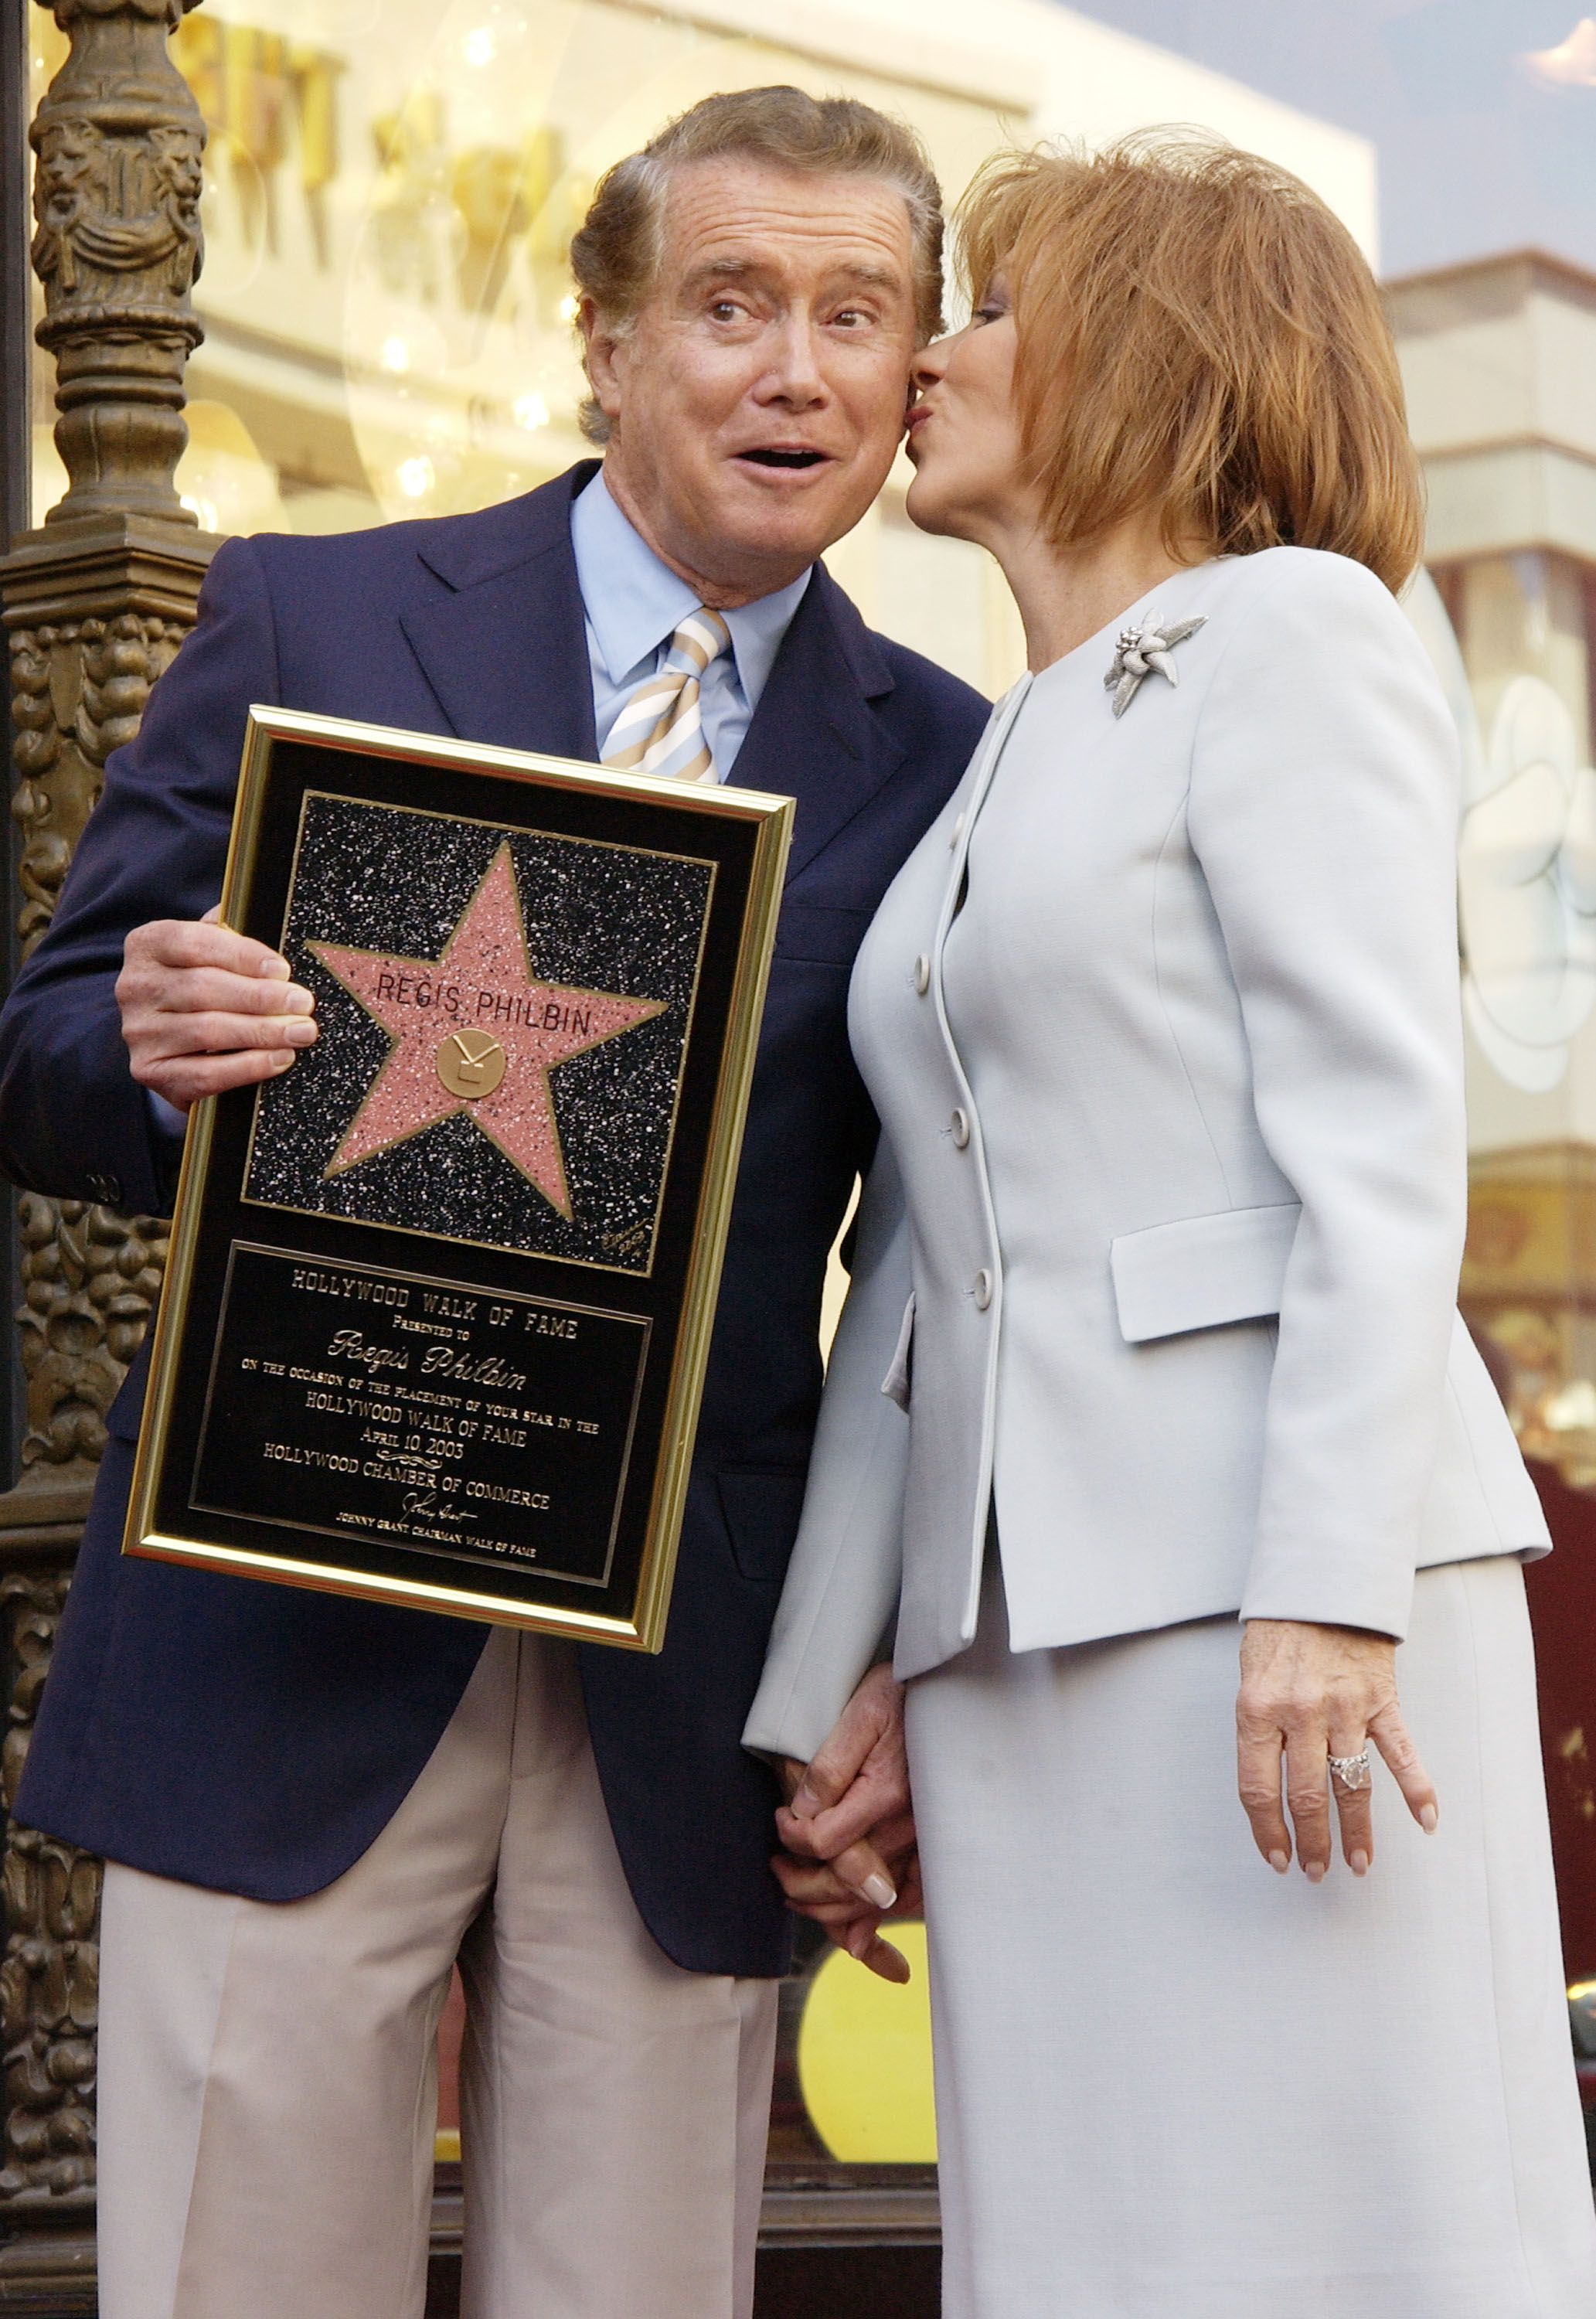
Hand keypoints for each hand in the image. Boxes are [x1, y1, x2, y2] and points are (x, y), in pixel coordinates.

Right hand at [117, 906, 317, 1109]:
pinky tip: (280, 1058)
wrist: (177, 1045)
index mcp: (148, 945)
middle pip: (203, 988)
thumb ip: (231, 935)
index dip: (242, 956)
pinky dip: (248, 1066)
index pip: (195, 943)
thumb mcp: (212, 951)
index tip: (282, 970)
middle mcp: (135, 986)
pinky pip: (205, 1073)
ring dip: (262, 1032)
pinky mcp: (150, 1071)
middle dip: (261, 997)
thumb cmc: (206, 986)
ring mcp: (138, 1031)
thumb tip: (271, 922)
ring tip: (301, 1032)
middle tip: (303, 1004)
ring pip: (207, 1031)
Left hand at [773, 1664, 918, 1981]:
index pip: (828, 1842)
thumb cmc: (897, 1695)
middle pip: (850, 1882)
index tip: (782, 1820)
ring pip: (875, 1898)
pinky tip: (860, 1935)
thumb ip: (829, 1768)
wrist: (948, 1691)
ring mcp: (925, 1839)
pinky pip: (909, 1897)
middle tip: (777, 1871)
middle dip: (805, 1886)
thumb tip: (803, 1813)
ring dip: (834, 1908)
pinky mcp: (932, 1843)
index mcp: (886, 1793)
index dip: (794, 1838)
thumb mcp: (859, 1716)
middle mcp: (910, 1825)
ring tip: (799, 1895)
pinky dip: (882, 1920)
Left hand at [1237, 1618, 1437, 1880]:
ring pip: (1351, 1785)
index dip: (1267, 1832)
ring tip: (1358, 1865)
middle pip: (1305, 1796)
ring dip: (1356, 1832)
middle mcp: (1299, 1714)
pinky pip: (1402, 1753)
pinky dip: (1418, 1790)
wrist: (1321, 1582)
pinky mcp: (1380, 1700)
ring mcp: (1343, 1709)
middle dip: (1312, 1842)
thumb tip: (1267, 1786)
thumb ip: (1259, 1728)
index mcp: (1257, 1710)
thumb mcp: (1250, 1676)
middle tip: (1316, 1873)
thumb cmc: (1280, 1631)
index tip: (1277, 1858)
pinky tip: (1427, 1822)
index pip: (1257, 1789)